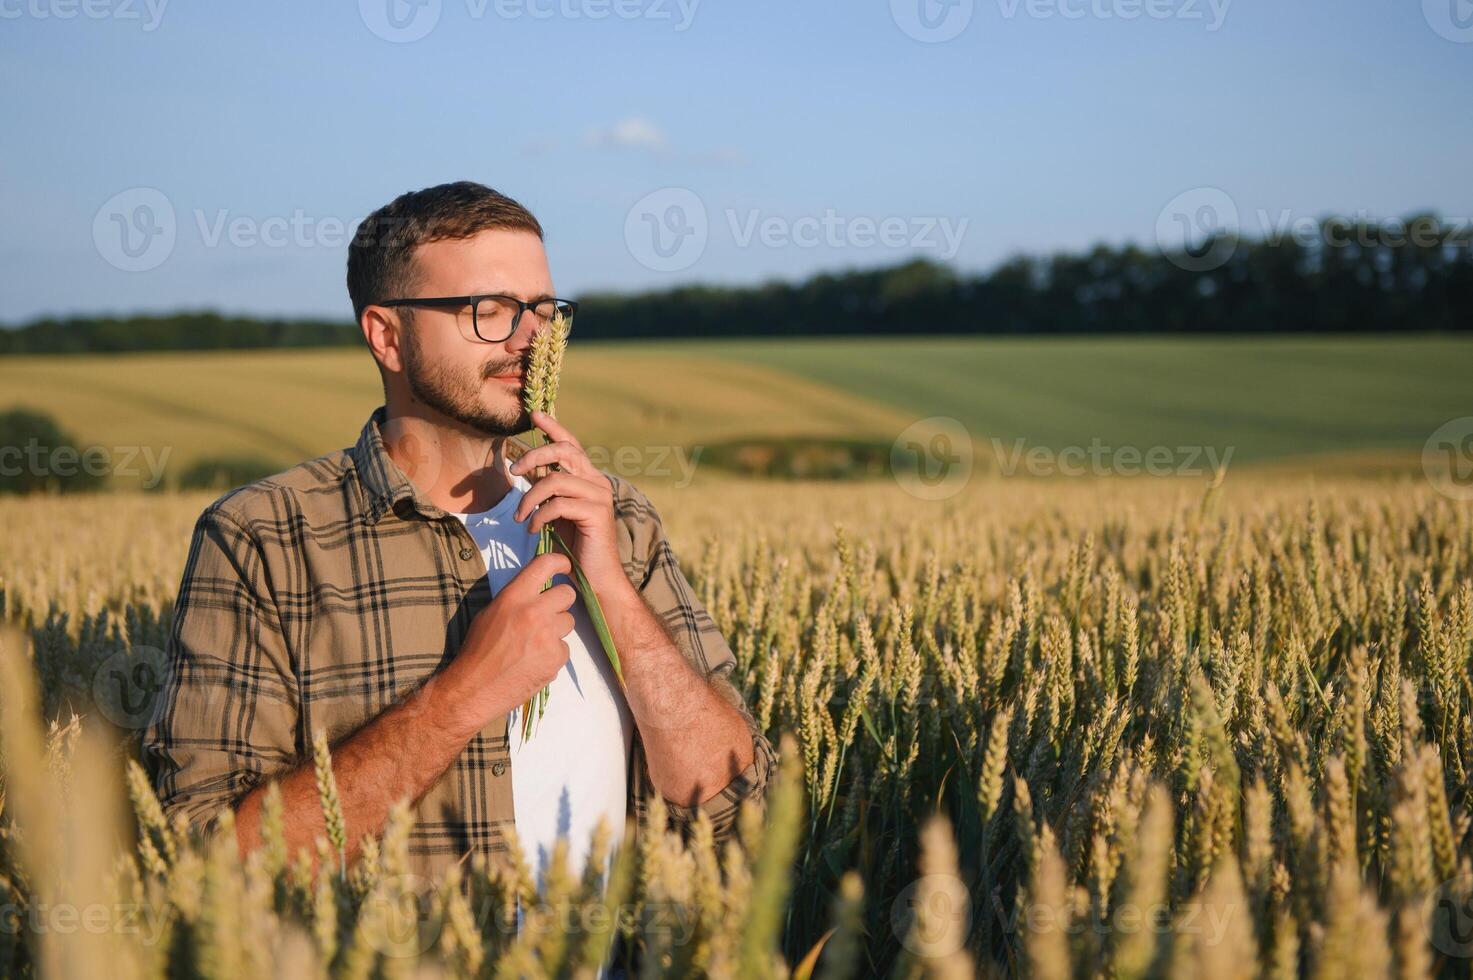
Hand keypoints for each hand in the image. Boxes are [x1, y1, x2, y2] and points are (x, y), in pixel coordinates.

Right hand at [440, 551, 576, 737]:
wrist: (474, 689)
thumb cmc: (478, 650)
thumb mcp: (490, 613)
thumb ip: (516, 599)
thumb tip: (537, 590)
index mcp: (514, 596)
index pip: (545, 564)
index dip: (560, 562)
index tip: (564, 566)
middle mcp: (534, 611)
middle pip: (567, 594)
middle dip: (559, 602)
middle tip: (546, 614)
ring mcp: (548, 635)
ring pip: (568, 621)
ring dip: (556, 630)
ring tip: (535, 643)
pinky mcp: (556, 658)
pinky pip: (564, 648)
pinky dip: (553, 654)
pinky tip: (534, 662)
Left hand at [509, 411, 628, 596]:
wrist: (596, 578)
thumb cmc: (575, 547)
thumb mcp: (557, 512)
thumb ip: (549, 491)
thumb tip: (529, 471)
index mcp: (589, 479)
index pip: (571, 445)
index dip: (554, 427)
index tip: (534, 415)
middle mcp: (598, 482)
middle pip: (564, 452)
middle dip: (534, 456)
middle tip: (513, 470)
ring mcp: (600, 496)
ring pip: (555, 481)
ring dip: (530, 499)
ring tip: (521, 518)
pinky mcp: (597, 513)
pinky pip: (559, 505)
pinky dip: (540, 516)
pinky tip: (534, 529)